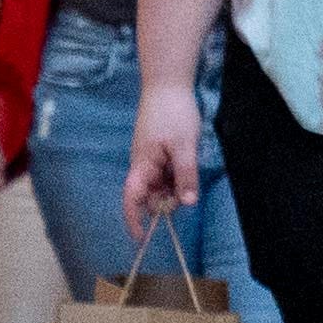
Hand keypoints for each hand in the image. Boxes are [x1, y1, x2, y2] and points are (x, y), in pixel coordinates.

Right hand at [119, 81, 209, 232]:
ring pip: (161, 185)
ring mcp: (151, 158)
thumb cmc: (173, 114)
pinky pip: (167, 173)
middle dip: (165, 202)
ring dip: (174, 188)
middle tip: (187, 194)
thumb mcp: (185, 147)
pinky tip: (189, 164)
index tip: (141, 238)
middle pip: (150, 196)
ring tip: (189, 170)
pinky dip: (177, 176)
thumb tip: (187, 203)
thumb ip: (185, 176)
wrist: (168, 85)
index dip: (134, 219)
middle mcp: (143, 165)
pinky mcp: (160, 152)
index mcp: (142, 166)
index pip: (132, 198)